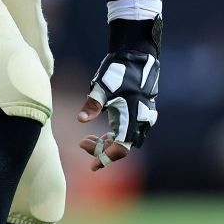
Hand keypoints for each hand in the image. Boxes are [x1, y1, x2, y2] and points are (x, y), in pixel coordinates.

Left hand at [78, 50, 158, 169]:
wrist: (137, 56)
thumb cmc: (120, 71)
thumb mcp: (102, 87)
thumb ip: (92, 105)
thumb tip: (80, 120)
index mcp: (131, 118)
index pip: (120, 149)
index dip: (106, 159)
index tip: (92, 166)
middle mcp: (140, 121)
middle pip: (121, 147)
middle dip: (102, 150)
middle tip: (82, 143)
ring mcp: (142, 118)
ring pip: (125, 140)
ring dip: (108, 143)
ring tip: (88, 138)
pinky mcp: (140, 113)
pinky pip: (128, 132)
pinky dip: (115, 136)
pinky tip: (102, 132)